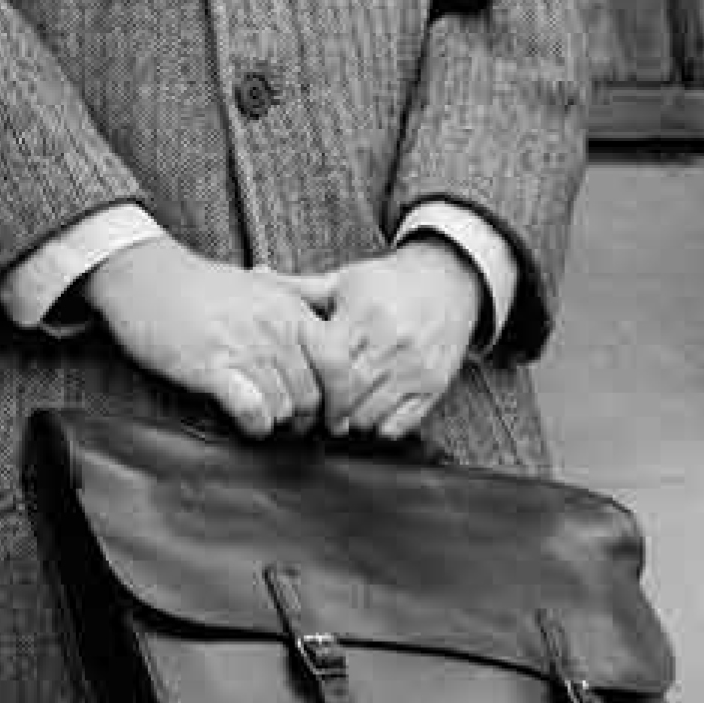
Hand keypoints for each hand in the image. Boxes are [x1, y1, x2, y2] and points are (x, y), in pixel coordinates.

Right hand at [83, 237, 329, 437]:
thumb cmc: (200, 287)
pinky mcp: (212, 366)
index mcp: (292, 310)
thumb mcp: (261, 288)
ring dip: (276, 422)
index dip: (343, 400)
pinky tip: (247, 422)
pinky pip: (253, 410)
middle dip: (306, 419)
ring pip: (285, 407)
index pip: (339, 364)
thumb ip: (296, 312)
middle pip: (313, 394)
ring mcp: (245, 347)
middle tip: (292, 426)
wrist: (144, 274)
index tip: (336, 421)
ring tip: (264, 419)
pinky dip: (255, 425)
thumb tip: (324, 350)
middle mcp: (275, 328)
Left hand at [295, 238, 492, 445]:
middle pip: (346, 395)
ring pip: (370, 416)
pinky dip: (379, 428)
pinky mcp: (435, 385)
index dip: (308, 383)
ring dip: (349, 421)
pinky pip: (400, 425)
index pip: (327, 363)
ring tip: (339, 414)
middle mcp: (393, 341)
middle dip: (324, 410)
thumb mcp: (344, 280)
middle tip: (311, 414)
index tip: (298, 390)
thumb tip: (254, 274)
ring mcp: (416, 367)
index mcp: (364, 313)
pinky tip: (369, 414)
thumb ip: (299, 287)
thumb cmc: (388, 284)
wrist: (449, 280)